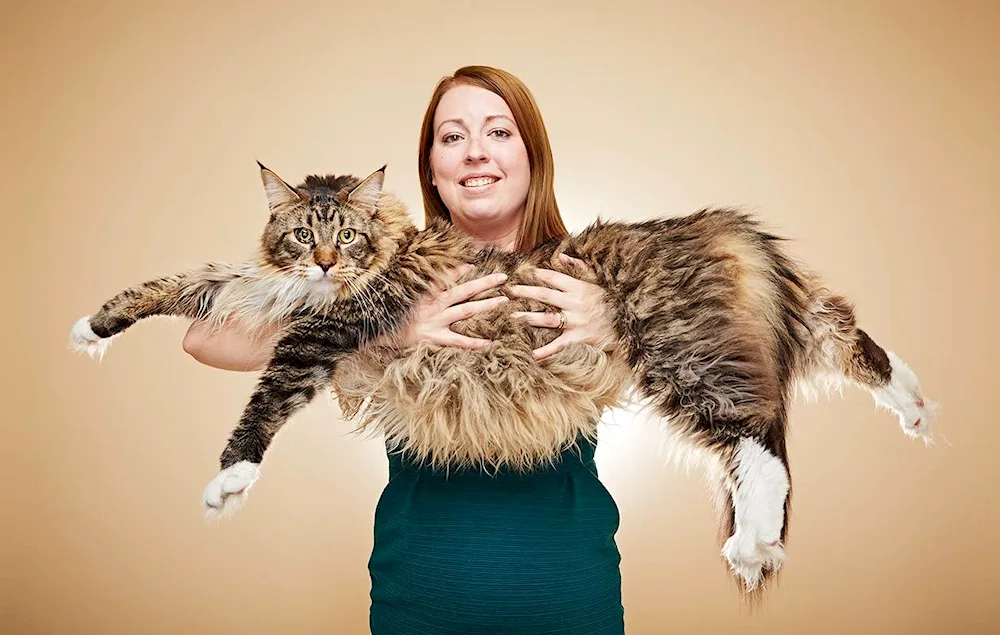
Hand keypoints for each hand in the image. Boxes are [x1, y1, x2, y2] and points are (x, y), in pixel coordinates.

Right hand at [387, 264, 509, 349]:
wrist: (376, 333)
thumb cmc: (390, 314)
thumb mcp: (402, 294)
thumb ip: (419, 285)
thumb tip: (436, 275)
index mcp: (426, 293)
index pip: (447, 278)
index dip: (461, 270)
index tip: (474, 265)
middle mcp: (434, 305)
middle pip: (465, 291)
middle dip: (485, 284)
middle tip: (503, 278)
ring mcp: (436, 321)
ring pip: (466, 311)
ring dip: (486, 305)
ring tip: (503, 301)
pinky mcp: (434, 338)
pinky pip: (457, 340)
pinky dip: (473, 342)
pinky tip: (489, 343)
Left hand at [507, 255, 617, 359]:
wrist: (629, 323)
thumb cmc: (611, 300)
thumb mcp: (598, 279)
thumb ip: (579, 267)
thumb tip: (561, 256)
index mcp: (579, 287)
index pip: (553, 278)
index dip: (536, 275)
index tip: (522, 273)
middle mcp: (576, 303)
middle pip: (545, 296)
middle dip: (524, 292)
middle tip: (508, 291)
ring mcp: (577, 321)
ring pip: (548, 319)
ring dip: (528, 318)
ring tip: (511, 318)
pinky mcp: (580, 337)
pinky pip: (560, 344)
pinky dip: (547, 351)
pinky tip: (533, 354)